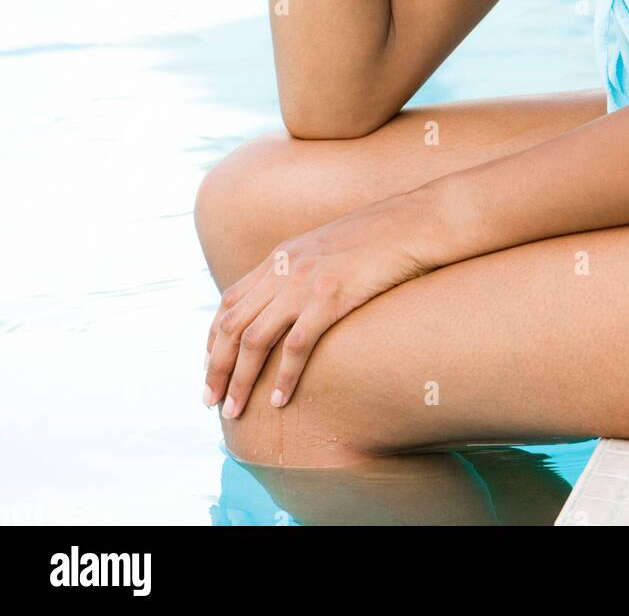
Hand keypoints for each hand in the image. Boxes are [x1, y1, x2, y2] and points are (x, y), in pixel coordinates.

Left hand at [203, 192, 432, 418]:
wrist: (414, 222)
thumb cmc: (380, 239)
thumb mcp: (328, 247)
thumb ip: (305, 269)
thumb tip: (296, 300)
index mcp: (281, 256)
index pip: (229, 301)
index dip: (213, 338)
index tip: (210, 367)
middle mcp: (284, 269)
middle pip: (231, 324)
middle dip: (214, 366)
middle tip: (209, 401)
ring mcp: (305, 282)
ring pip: (254, 339)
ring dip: (239, 380)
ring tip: (233, 411)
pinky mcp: (331, 297)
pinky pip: (297, 345)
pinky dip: (283, 376)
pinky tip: (279, 401)